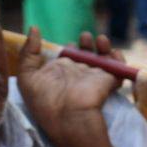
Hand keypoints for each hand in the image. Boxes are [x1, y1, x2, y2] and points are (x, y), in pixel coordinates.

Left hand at [15, 25, 120, 144]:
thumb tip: (34, 28)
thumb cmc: (45, 100)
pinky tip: (113, 52)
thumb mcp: (27, 76)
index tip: (68, 45)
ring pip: (102, 58)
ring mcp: (94, 77)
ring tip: (100, 39)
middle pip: (85, 54)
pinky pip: (119, 68)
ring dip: (103, 46)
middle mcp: (77, 74)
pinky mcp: (108, 81)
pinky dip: (119, 58)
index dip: (68, 49)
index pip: (67, 58)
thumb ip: (29, 52)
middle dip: (86, 43)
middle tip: (84, 36)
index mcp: (60, 73)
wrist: (68, 118)